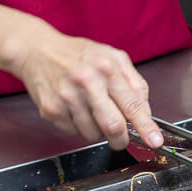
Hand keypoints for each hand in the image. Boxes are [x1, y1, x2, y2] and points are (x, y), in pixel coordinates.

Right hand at [6, 29, 162, 150]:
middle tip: (122, 138)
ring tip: (91, 111)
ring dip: (98, 131)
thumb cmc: (78, 54)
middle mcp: (86, 82)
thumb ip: (134, 83)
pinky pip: (74, 133)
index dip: (146, 126)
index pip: (132, 104)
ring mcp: (67, 98)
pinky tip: (76, 109)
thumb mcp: (113, 57)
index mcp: (106, 68)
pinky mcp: (51, 110)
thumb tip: (146, 111)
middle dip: (122, 139)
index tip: (154, 140)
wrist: (37, 50)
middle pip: (113, 126)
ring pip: (93, 134)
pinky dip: (80, 127)